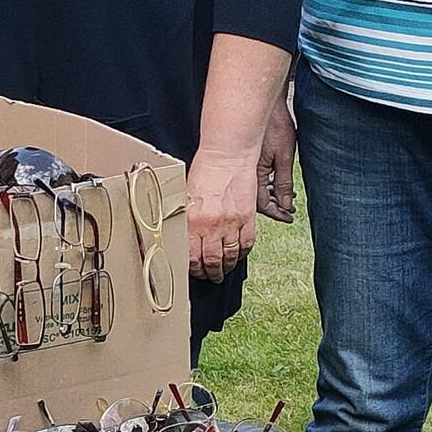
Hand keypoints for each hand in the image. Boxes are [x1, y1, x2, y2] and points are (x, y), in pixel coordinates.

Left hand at [185, 146, 258, 280]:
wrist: (227, 154)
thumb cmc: (205, 170)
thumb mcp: (187, 196)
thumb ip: (187, 218)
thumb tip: (184, 237)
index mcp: (192, 220)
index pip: (191, 257)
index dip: (193, 269)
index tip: (194, 271)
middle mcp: (211, 225)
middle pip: (211, 261)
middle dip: (210, 273)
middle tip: (210, 276)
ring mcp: (231, 223)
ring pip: (230, 256)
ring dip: (226, 267)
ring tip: (224, 270)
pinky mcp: (247, 218)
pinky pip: (247, 244)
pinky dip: (243, 253)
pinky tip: (239, 254)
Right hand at [258, 95, 296, 222]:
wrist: (267, 105)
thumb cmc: (276, 125)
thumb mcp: (285, 157)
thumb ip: (284, 183)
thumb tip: (285, 204)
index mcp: (255, 174)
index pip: (263, 204)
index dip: (277, 213)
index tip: (288, 216)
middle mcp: (248, 172)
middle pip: (257, 200)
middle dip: (274, 207)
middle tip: (288, 209)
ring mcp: (247, 166)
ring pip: (257, 190)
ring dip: (271, 196)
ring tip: (286, 197)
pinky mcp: (249, 159)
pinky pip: (256, 179)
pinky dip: (267, 184)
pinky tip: (275, 181)